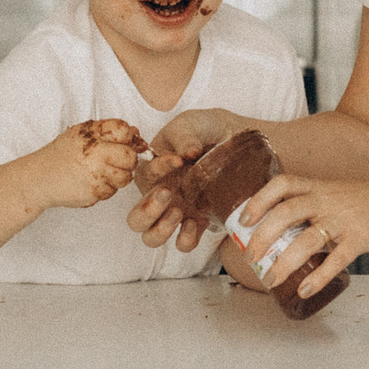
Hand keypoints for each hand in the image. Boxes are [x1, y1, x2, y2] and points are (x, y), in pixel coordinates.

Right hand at [35, 119, 145, 210]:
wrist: (40, 179)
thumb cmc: (61, 154)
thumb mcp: (80, 134)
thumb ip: (107, 130)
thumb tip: (136, 133)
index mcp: (92, 135)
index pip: (124, 131)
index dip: (127, 137)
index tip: (122, 142)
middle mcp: (95, 154)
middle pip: (130, 157)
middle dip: (128, 160)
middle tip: (117, 161)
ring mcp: (96, 176)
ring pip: (125, 178)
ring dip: (119, 176)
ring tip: (104, 172)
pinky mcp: (94, 194)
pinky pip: (112, 191)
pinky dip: (106, 188)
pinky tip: (93, 182)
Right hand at [128, 108, 246, 251]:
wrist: (233, 137)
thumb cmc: (204, 129)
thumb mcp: (190, 124)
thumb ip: (184, 136)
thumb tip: (188, 152)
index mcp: (153, 172)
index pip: (142, 177)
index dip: (157, 170)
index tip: (177, 160)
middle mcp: (160, 196)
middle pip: (135, 220)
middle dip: (146, 212)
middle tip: (167, 194)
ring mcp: (177, 212)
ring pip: (152, 237)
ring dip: (160, 229)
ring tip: (179, 212)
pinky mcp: (197, 223)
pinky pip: (183, 243)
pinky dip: (185, 238)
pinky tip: (194, 222)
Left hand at [236, 172, 368, 301]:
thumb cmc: (364, 202)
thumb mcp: (333, 194)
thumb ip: (308, 207)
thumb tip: (275, 231)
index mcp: (318, 187)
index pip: (282, 184)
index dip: (259, 199)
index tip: (243, 218)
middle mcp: (327, 200)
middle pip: (287, 212)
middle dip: (262, 236)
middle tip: (250, 256)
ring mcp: (344, 219)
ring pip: (307, 240)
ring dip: (284, 262)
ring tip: (270, 278)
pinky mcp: (361, 238)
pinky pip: (336, 260)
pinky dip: (318, 277)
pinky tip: (304, 289)